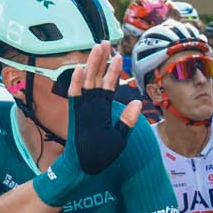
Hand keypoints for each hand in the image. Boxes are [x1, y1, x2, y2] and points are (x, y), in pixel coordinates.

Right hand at [31, 43, 145, 207]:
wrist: (85, 169)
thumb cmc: (101, 155)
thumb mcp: (120, 137)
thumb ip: (128, 120)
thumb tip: (138, 101)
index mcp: (103, 109)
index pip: (109, 86)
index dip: (114, 71)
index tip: (119, 57)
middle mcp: (92, 106)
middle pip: (97, 78)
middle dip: (101, 60)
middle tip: (105, 42)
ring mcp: (82, 109)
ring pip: (87, 82)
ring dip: (91, 65)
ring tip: (97, 48)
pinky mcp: (74, 115)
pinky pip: (73, 97)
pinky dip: (75, 83)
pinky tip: (78, 69)